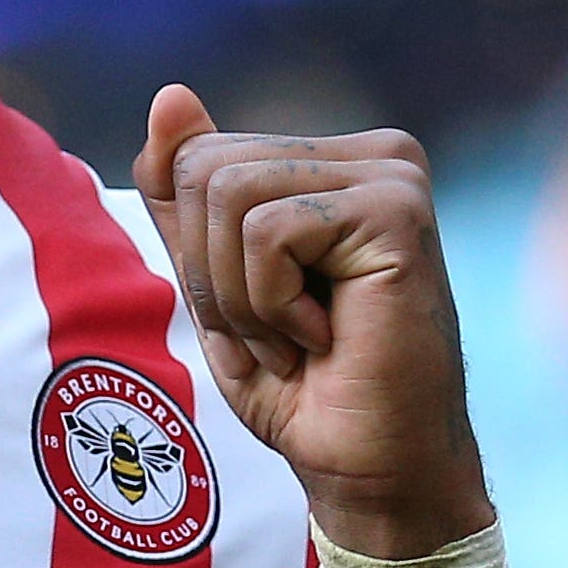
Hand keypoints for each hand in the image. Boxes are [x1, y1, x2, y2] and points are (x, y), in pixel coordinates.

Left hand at [132, 84, 493, 557]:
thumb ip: (185, 192)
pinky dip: (272, 304)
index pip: (195, 157)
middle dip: (213, 272)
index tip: (261, 313)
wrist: (371, 472)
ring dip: (242, 295)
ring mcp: (392, 176)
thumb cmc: (300, 385)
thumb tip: (170, 95)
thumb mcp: (214, 278)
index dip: (196, 252)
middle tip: (281, 333)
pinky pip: (266, 233)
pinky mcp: (396, 211)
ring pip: (228, 196)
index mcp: (333, 160)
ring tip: (303, 337)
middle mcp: (374, 154)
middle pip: (204, 168)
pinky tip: (329, 337)